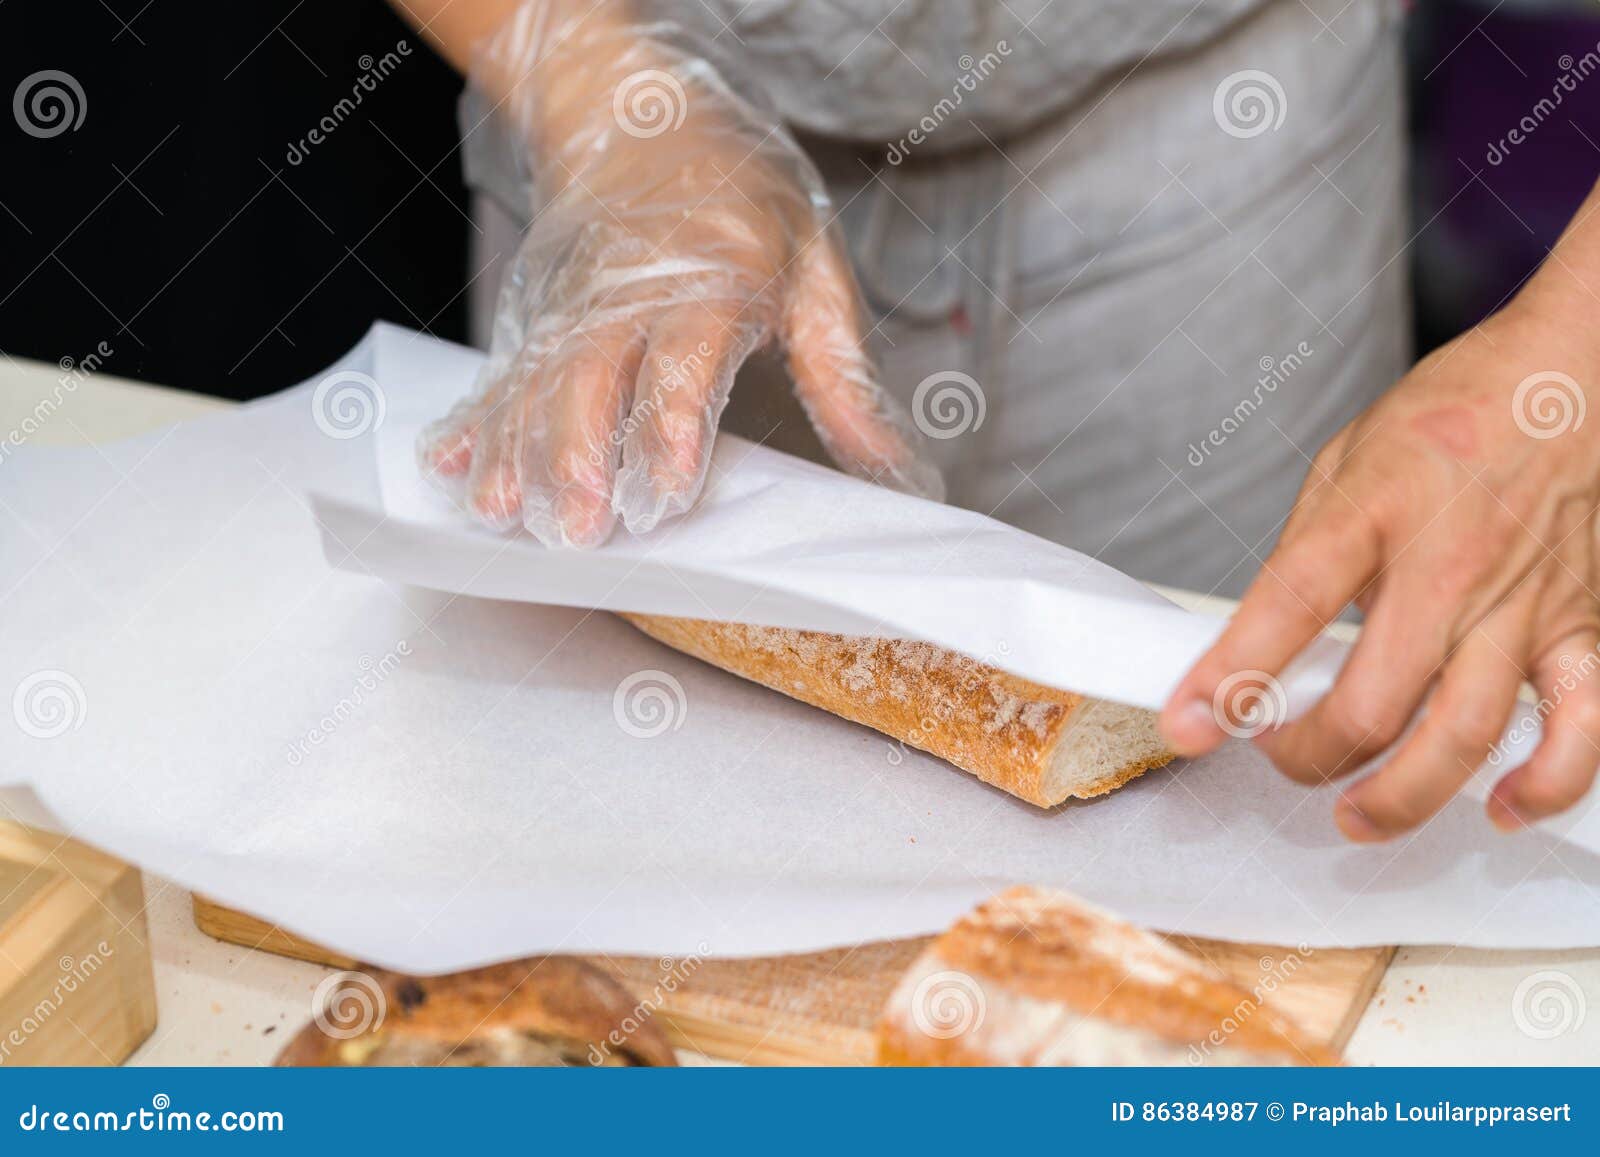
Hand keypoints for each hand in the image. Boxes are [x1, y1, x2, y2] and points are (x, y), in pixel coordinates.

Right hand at [419, 4, 939, 546]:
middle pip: (593, 373)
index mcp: (717, 275)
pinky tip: (450, 464)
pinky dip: (476, 419)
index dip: (672, 426)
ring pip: (538, 379)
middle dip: (579, 455)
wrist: (644, 112)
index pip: (686, 357)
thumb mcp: (816, 267)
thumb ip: (842, 373)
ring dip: (517, 449)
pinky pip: (505, 370)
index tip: (663, 491)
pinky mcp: (542, 312)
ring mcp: (576, 300)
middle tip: (579, 527)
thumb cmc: (743, 195)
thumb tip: (888, 464)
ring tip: (502, 512)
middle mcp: (634, 288)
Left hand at [1160, 298, 1599, 840]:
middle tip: (1281, 757)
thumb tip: (1258, 647)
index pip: (1289, 604)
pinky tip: (1503, 808)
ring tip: (1356, 817)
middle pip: (1373, 697)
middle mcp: (1449, 564)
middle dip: (1308, 753)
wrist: (1567, 377)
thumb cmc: (1449, 419)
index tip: (1188, 724)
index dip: (1232, 676)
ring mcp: (1522, 603)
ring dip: (1403, 795)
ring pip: (1464, 731)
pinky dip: (1548, 782)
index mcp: (1374, 510)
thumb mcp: (1343, 463)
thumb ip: (1306, 556)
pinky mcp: (1583, 625)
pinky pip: (1580, 723)